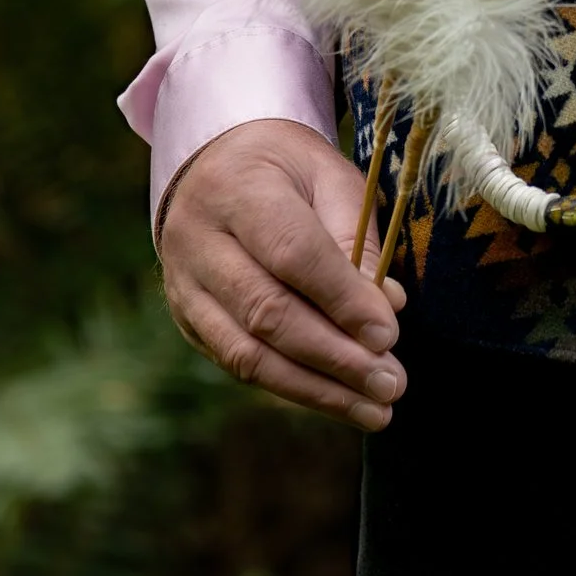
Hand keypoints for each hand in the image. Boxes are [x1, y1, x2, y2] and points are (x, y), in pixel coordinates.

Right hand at [159, 118, 407, 427]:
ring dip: (316, 390)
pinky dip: (291, 386)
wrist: (213, 164)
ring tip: (374, 410)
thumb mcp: (328, 175)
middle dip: (335, 358)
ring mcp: (184, 285)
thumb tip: (386, 309)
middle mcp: (198, 240)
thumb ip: (356, 238)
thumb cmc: (285, 169)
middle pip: (267, 313)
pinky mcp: (187, 319)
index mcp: (237, 188)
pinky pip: (237, 364)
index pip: (291, 253)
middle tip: (391, 385)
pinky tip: (338, 398)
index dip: (341, 300)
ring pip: (246, 354)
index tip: (388, 335)